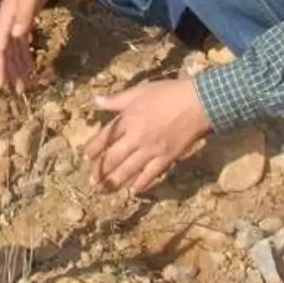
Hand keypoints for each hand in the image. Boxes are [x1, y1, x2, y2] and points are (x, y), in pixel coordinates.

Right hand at [0, 0, 58, 91]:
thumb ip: (24, 15)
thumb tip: (18, 35)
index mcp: (6, 18)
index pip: (0, 47)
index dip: (0, 66)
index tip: (2, 84)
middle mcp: (8, 22)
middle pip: (7, 52)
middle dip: (11, 72)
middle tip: (19, 91)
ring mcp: (17, 21)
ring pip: (16, 50)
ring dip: (20, 67)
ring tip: (26, 84)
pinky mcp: (27, 19)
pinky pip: (25, 43)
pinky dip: (27, 55)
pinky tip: (32, 66)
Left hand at [86, 78, 210, 193]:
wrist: (197, 103)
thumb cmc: (168, 93)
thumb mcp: (139, 91)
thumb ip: (117, 99)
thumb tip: (96, 100)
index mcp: (128, 119)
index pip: (105, 137)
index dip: (95, 148)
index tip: (87, 157)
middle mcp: (136, 137)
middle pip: (113, 157)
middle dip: (101, 170)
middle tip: (92, 181)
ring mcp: (151, 150)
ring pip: (128, 170)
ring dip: (114, 181)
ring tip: (104, 190)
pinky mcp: (166, 158)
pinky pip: (150, 174)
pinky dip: (141, 184)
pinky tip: (134, 191)